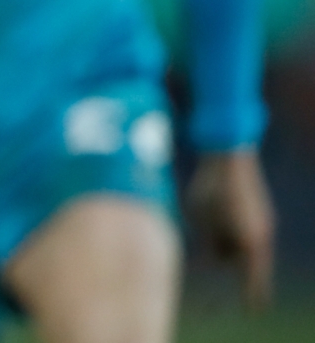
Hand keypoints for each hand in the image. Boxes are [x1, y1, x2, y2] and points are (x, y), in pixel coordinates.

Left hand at [187, 149, 274, 310]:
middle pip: (238, 258)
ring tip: (209, 208)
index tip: (253, 311)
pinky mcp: (260, 210)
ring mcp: (264, 222)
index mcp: (250, 243)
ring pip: (239, 242)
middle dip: (220, 251)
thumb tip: (218, 258)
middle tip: (206, 222)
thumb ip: (211, 243)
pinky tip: (217, 201)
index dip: (251, 295)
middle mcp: (262, 236)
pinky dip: (227, 223)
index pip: (252, 279)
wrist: (229, 153)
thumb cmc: (210, 188)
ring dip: (222, 235)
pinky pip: (242, 227)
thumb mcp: (201, 219)